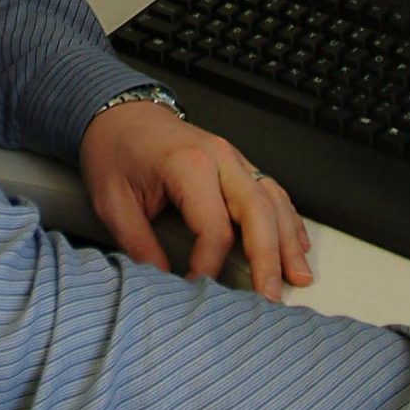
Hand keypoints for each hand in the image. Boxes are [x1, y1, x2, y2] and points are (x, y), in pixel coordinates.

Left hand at [78, 102, 312, 300]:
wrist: (120, 112)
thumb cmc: (115, 150)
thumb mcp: (111, 200)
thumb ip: (137, 243)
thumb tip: (162, 281)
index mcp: (188, 165)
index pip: (214, 228)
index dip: (209, 265)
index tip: (198, 289)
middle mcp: (220, 158)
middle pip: (258, 213)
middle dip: (268, 258)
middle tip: (270, 297)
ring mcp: (233, 158)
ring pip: (273, 201)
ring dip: (288, 241)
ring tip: (298, 277)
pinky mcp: (237, 163)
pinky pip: (272, 191)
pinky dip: (288, 218)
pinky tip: (296, 244)